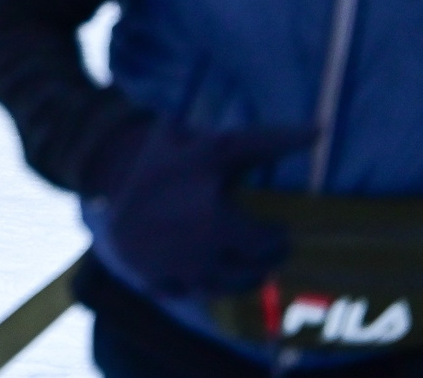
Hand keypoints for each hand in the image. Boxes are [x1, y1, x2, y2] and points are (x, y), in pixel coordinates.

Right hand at [89, 119, 313, 297]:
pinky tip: (209, 267)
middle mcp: (202, 250)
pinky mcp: (160, 281)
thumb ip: (265, 142)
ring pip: (229, 287)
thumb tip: (321, 130)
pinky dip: (207, 284)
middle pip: (253, 270)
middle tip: (270, 244)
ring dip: (246, 275)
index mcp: (217, 218)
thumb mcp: (209, 144)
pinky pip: (196, 293)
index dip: (280, 238)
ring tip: (248, 259)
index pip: (269, 241)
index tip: (284, 230)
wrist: (101, 182)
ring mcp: (180, 268)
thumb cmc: (165, 158)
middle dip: (268, 256)